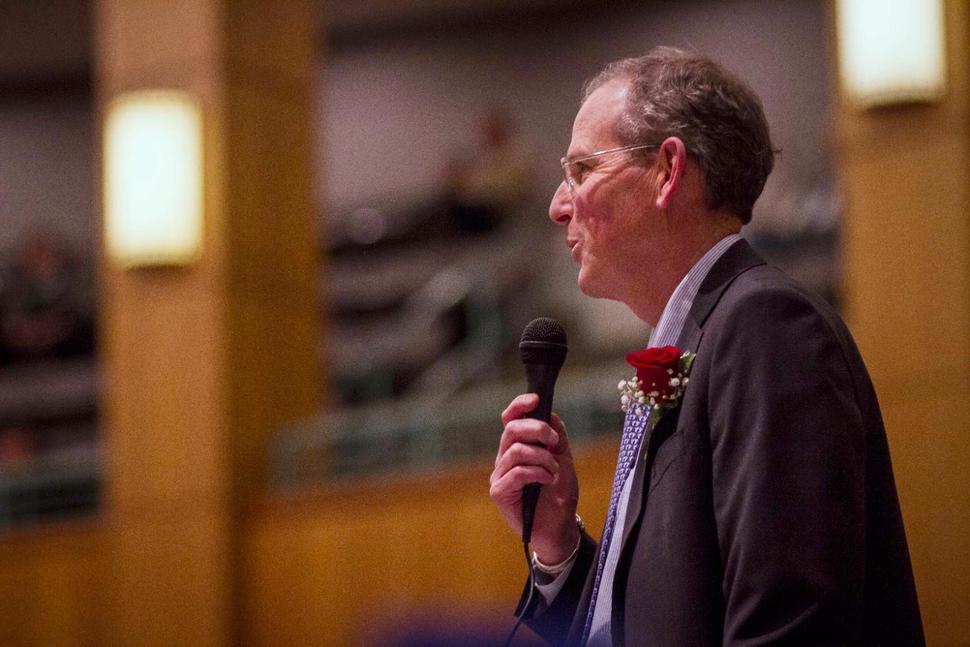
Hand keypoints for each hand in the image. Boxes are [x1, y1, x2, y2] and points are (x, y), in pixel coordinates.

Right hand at [489, 393, 579, 563]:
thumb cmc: (559, 493)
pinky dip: (537, 473)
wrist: (560, 526)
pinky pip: (516, 472)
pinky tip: (547, 481)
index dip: (519, 405)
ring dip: (542, 458)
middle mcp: (504, 458)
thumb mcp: (563, 458)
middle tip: (554, 442)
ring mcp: (500, 475)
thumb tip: (549, 413)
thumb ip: (556, 435)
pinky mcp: (499, 492)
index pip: (509, 419)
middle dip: (537, 429)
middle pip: (511, 430)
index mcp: (517, 446)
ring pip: (516, 451)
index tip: (536, 400)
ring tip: (554, 471)